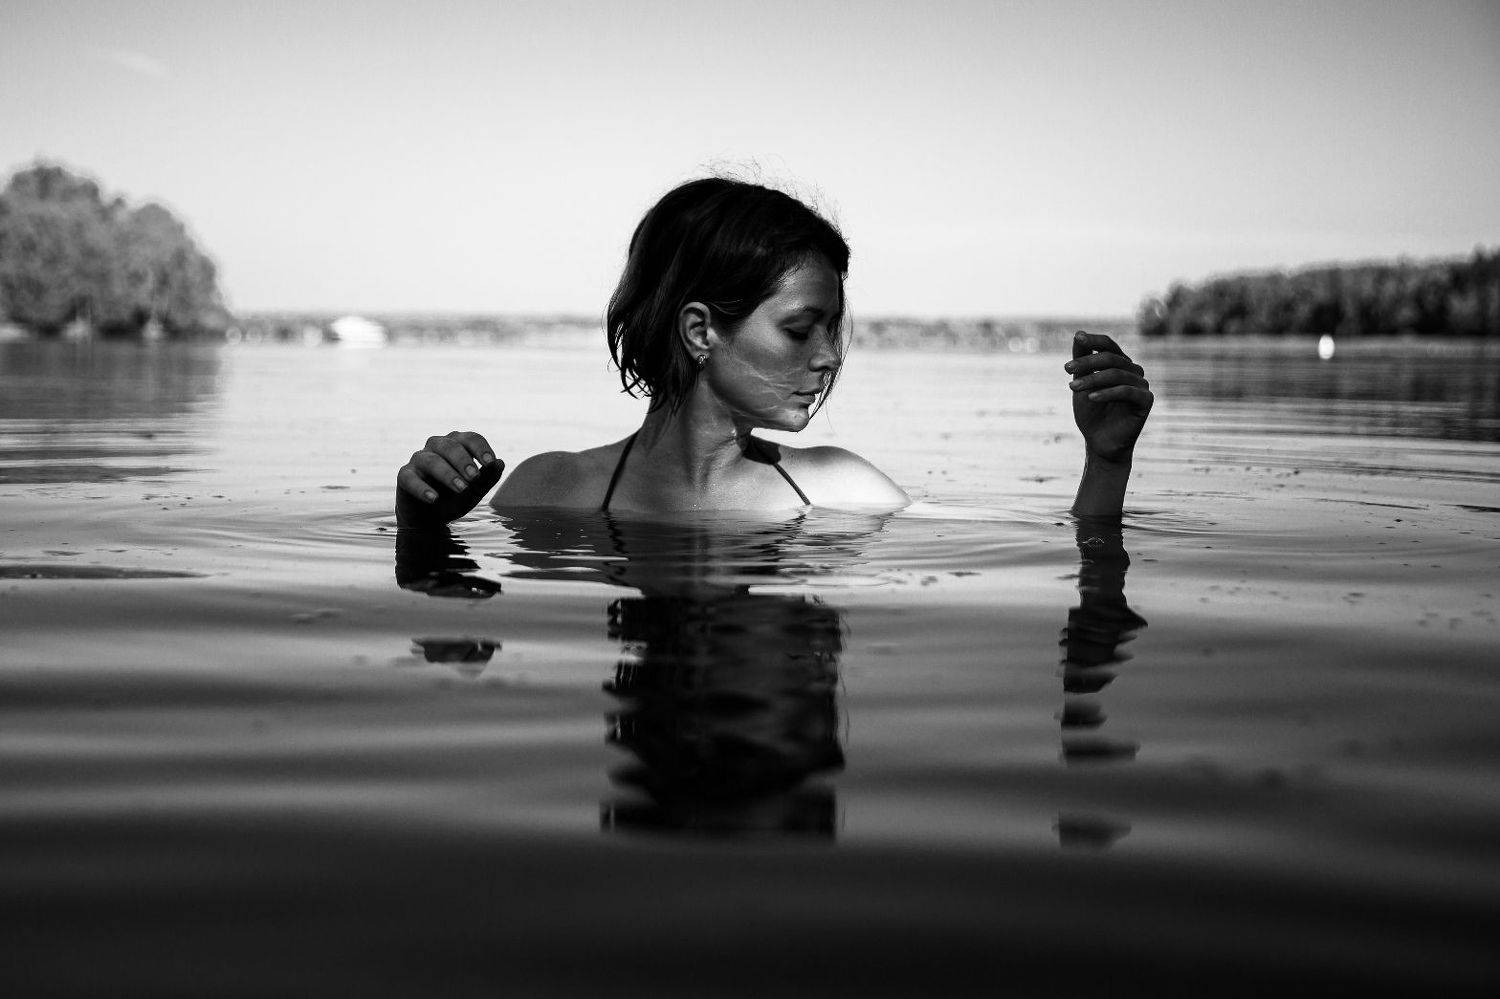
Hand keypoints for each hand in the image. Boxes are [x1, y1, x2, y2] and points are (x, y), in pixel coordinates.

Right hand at [396, 431, 504, 526]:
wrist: (431, 519)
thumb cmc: (455, 498)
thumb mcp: (475, 491)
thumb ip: (488, 478)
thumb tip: (500, 463)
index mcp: (457, 445)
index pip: (470, 438)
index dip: (481, 449)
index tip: (490, 463)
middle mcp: (437, 447)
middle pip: (450, 446)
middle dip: (463, 460)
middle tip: (474, 476)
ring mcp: (419, 459)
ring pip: (431, 460)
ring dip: (447, 474)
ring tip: (461, 489)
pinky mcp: (404, 475)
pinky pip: (409, 478)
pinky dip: (422, 488)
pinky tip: (434, 499)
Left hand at [1066, 331, 1152, 463]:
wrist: (1099, 442)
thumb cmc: (1090, 412)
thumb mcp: (1081, 383)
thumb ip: (1082, 361)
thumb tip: (1078, 334)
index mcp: (1119, 364)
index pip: (1109, 345)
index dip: (1094, 340)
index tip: (1077, 338)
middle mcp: (1133, 371)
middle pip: (1111, 358)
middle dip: (1087, 362)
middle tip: (1066, 369)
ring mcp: (1141, 385)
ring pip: (1117, 374)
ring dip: (1092, 379)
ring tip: (1072, 388)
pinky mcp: (1146, 400)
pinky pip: (1127, 392)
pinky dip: (1107, 393)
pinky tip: (1091, 398)